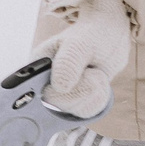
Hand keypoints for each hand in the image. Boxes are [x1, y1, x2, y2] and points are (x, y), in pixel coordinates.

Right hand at [37, 0, 129, 115]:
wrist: (107, 37)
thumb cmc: (91, 34)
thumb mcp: (80, 44)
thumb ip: (68, 62)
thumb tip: (60, 86)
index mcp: (37, 67)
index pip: (41, 93)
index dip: (63, 91)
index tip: (81, 76)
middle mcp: (45, 84)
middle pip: (62, 104)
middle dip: (84, 87)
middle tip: (90, 67)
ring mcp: (60, 95)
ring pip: (78, 109)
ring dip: (95, 91)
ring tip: (93, 71)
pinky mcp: (75, 102)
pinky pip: (90, 111)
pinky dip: (100, 97)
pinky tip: (98, 81)